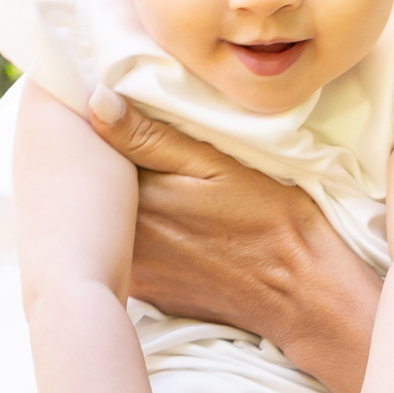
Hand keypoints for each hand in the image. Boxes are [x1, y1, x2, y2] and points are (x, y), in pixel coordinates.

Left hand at [87, 86, 376, 392]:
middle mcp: (123, 241)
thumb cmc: (268, 218)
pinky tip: (178, 228)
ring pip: (114, 223)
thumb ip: (149, 136)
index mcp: (135, 199)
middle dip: (115, 169)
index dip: (105, 132)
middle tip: (156, 156)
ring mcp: (135, 272)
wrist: (300, 291)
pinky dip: (143, 236)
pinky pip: (131, 253)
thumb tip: (93, 100)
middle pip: (101, 193)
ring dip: (127, 204)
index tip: (125, 118)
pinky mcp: (149, 292)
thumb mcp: (214, 163)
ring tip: (171, 191)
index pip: (95, 156)